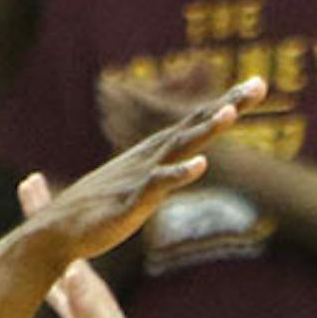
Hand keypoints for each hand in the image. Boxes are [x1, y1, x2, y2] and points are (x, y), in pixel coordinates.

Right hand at [21, 172, 169, 317]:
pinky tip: (43, 268)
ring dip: (45, 239)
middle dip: (44, 215)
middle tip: (28, 182)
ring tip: (33, 218)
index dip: (45, 216)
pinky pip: (58, 285)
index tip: (30, 183)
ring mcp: (84, 303)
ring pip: (58, 261)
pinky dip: (47, 270)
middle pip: (61, 244)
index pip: (62, 244)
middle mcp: (87, 289)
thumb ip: (89, 311)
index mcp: (88, 289)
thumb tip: (74, 274)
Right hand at [24, 75, 265, 271]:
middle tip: (259, 85)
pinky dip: (178, 174)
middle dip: (227, 105)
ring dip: (205, 131)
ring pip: (179, 148)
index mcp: (155, 154)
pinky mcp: (132, 202)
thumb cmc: (99, 210)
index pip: (196, 123)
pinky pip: (158, 186)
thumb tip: (187, 161)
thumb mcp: (141, 186)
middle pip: (195, 126)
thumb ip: (164, 172)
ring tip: (231, 114)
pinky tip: (199, 166)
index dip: (227, 104)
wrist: (57, 232)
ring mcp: (141, 177)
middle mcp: (151, 158)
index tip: (257, 85)